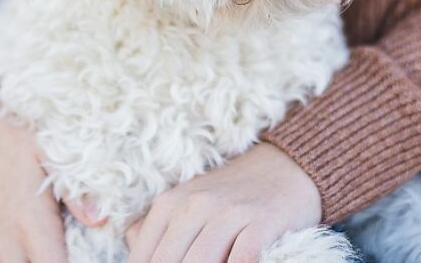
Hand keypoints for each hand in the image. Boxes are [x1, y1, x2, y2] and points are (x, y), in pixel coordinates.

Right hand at [0, 99, 103, 261]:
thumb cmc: (10, 137)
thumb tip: (100, 219)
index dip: (77, 262)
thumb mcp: (47, 153)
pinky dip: (20, 262)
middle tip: (76, 249)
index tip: (90, 251)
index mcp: (31, 226)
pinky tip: (37, 249)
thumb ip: (74, 191)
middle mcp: (9, 246)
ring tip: (58, 248)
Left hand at [125, 143, 320, 262]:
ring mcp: (229, 213)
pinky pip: (241, 260)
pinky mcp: (262, 222)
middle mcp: (194, 205)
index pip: (143, 258)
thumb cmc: (231, 196)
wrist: (287, 167)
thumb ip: (155, 229)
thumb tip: (133, 257)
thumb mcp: (186, 202)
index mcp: (169, 204)